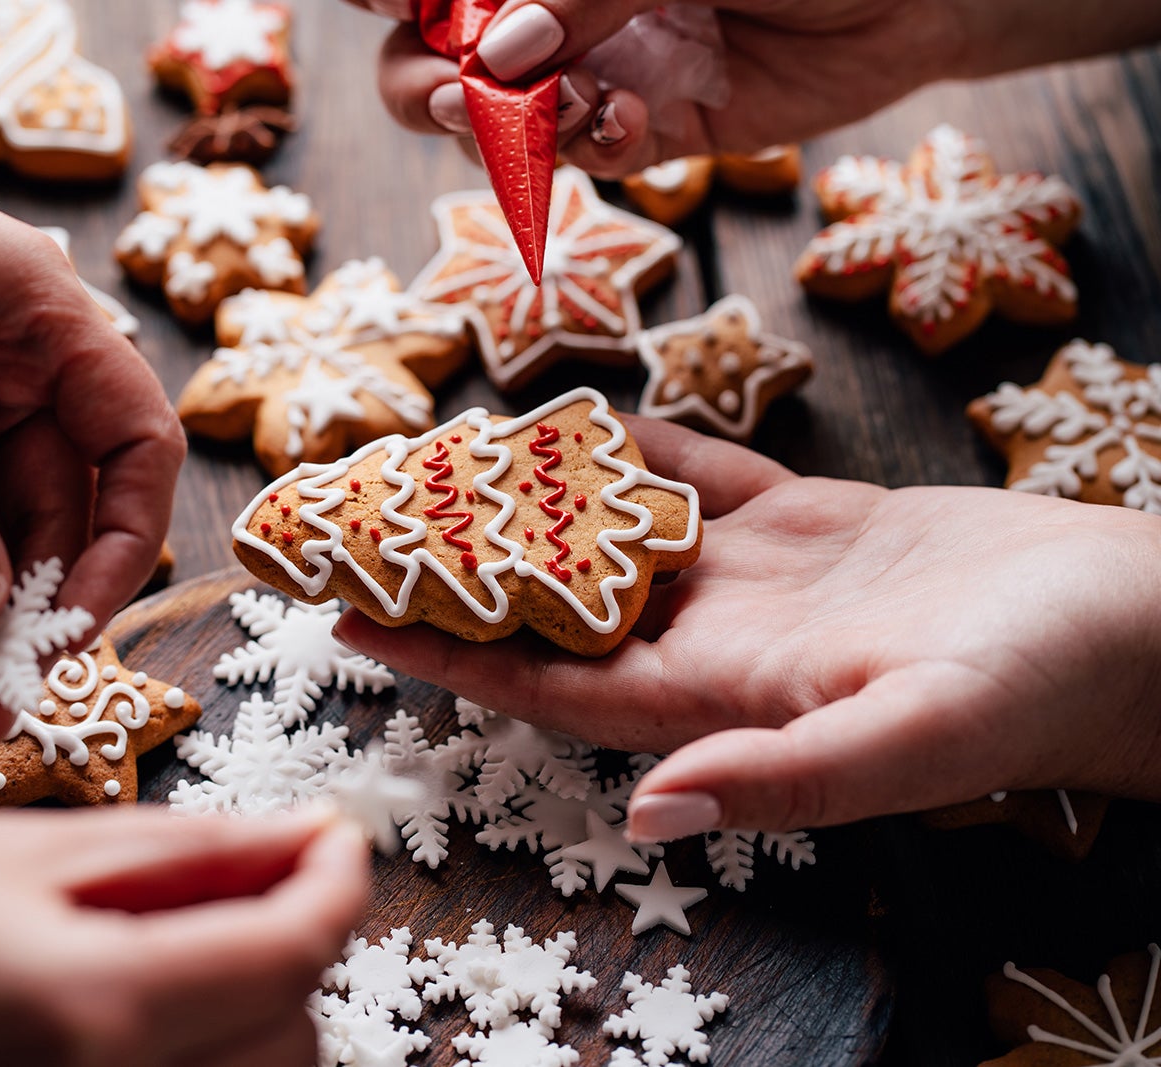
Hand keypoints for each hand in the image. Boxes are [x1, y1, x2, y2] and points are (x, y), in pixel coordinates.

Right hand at [0, 807, 369, 1065]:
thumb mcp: (20, 852)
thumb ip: (183, 851)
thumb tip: (306, 836)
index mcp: (89, 1008)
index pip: (292, 950)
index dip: (340, 882)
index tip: (341, 838)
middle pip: (295, 1036)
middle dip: (297, 948)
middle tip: (257, 880)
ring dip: (260, 1012)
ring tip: (194, 943)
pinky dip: (207, 1056)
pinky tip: (159, 1005)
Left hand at [334, 417, 1160, 838]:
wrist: (1139, 626)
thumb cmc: (1040, 687)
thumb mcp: (914, 739)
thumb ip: (786, 779)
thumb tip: (658, 819)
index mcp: (726, 695)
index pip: (554, 678)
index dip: (451, 651)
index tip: (354, 618)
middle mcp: (724, 640)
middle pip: (563, 604)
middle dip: (465, 570)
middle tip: (368, 522)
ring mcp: (766, 579)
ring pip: (622, 535)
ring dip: (538, 504)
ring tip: (447, 463)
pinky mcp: (816, 524)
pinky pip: (709, 479)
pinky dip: (647, 451)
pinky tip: (584, 421)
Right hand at [346, 0, 1160, 178]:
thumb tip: (496, 56)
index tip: (388, 0)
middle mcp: (552, 1)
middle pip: (424, 48)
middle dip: (424, 76)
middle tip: (462, 92)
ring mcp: (590, 63)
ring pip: (485, 118)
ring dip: (499, 125)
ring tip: (562, 109)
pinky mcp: (642, 129)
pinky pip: (575, 158)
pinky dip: (585, 151)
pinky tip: (629, 123)